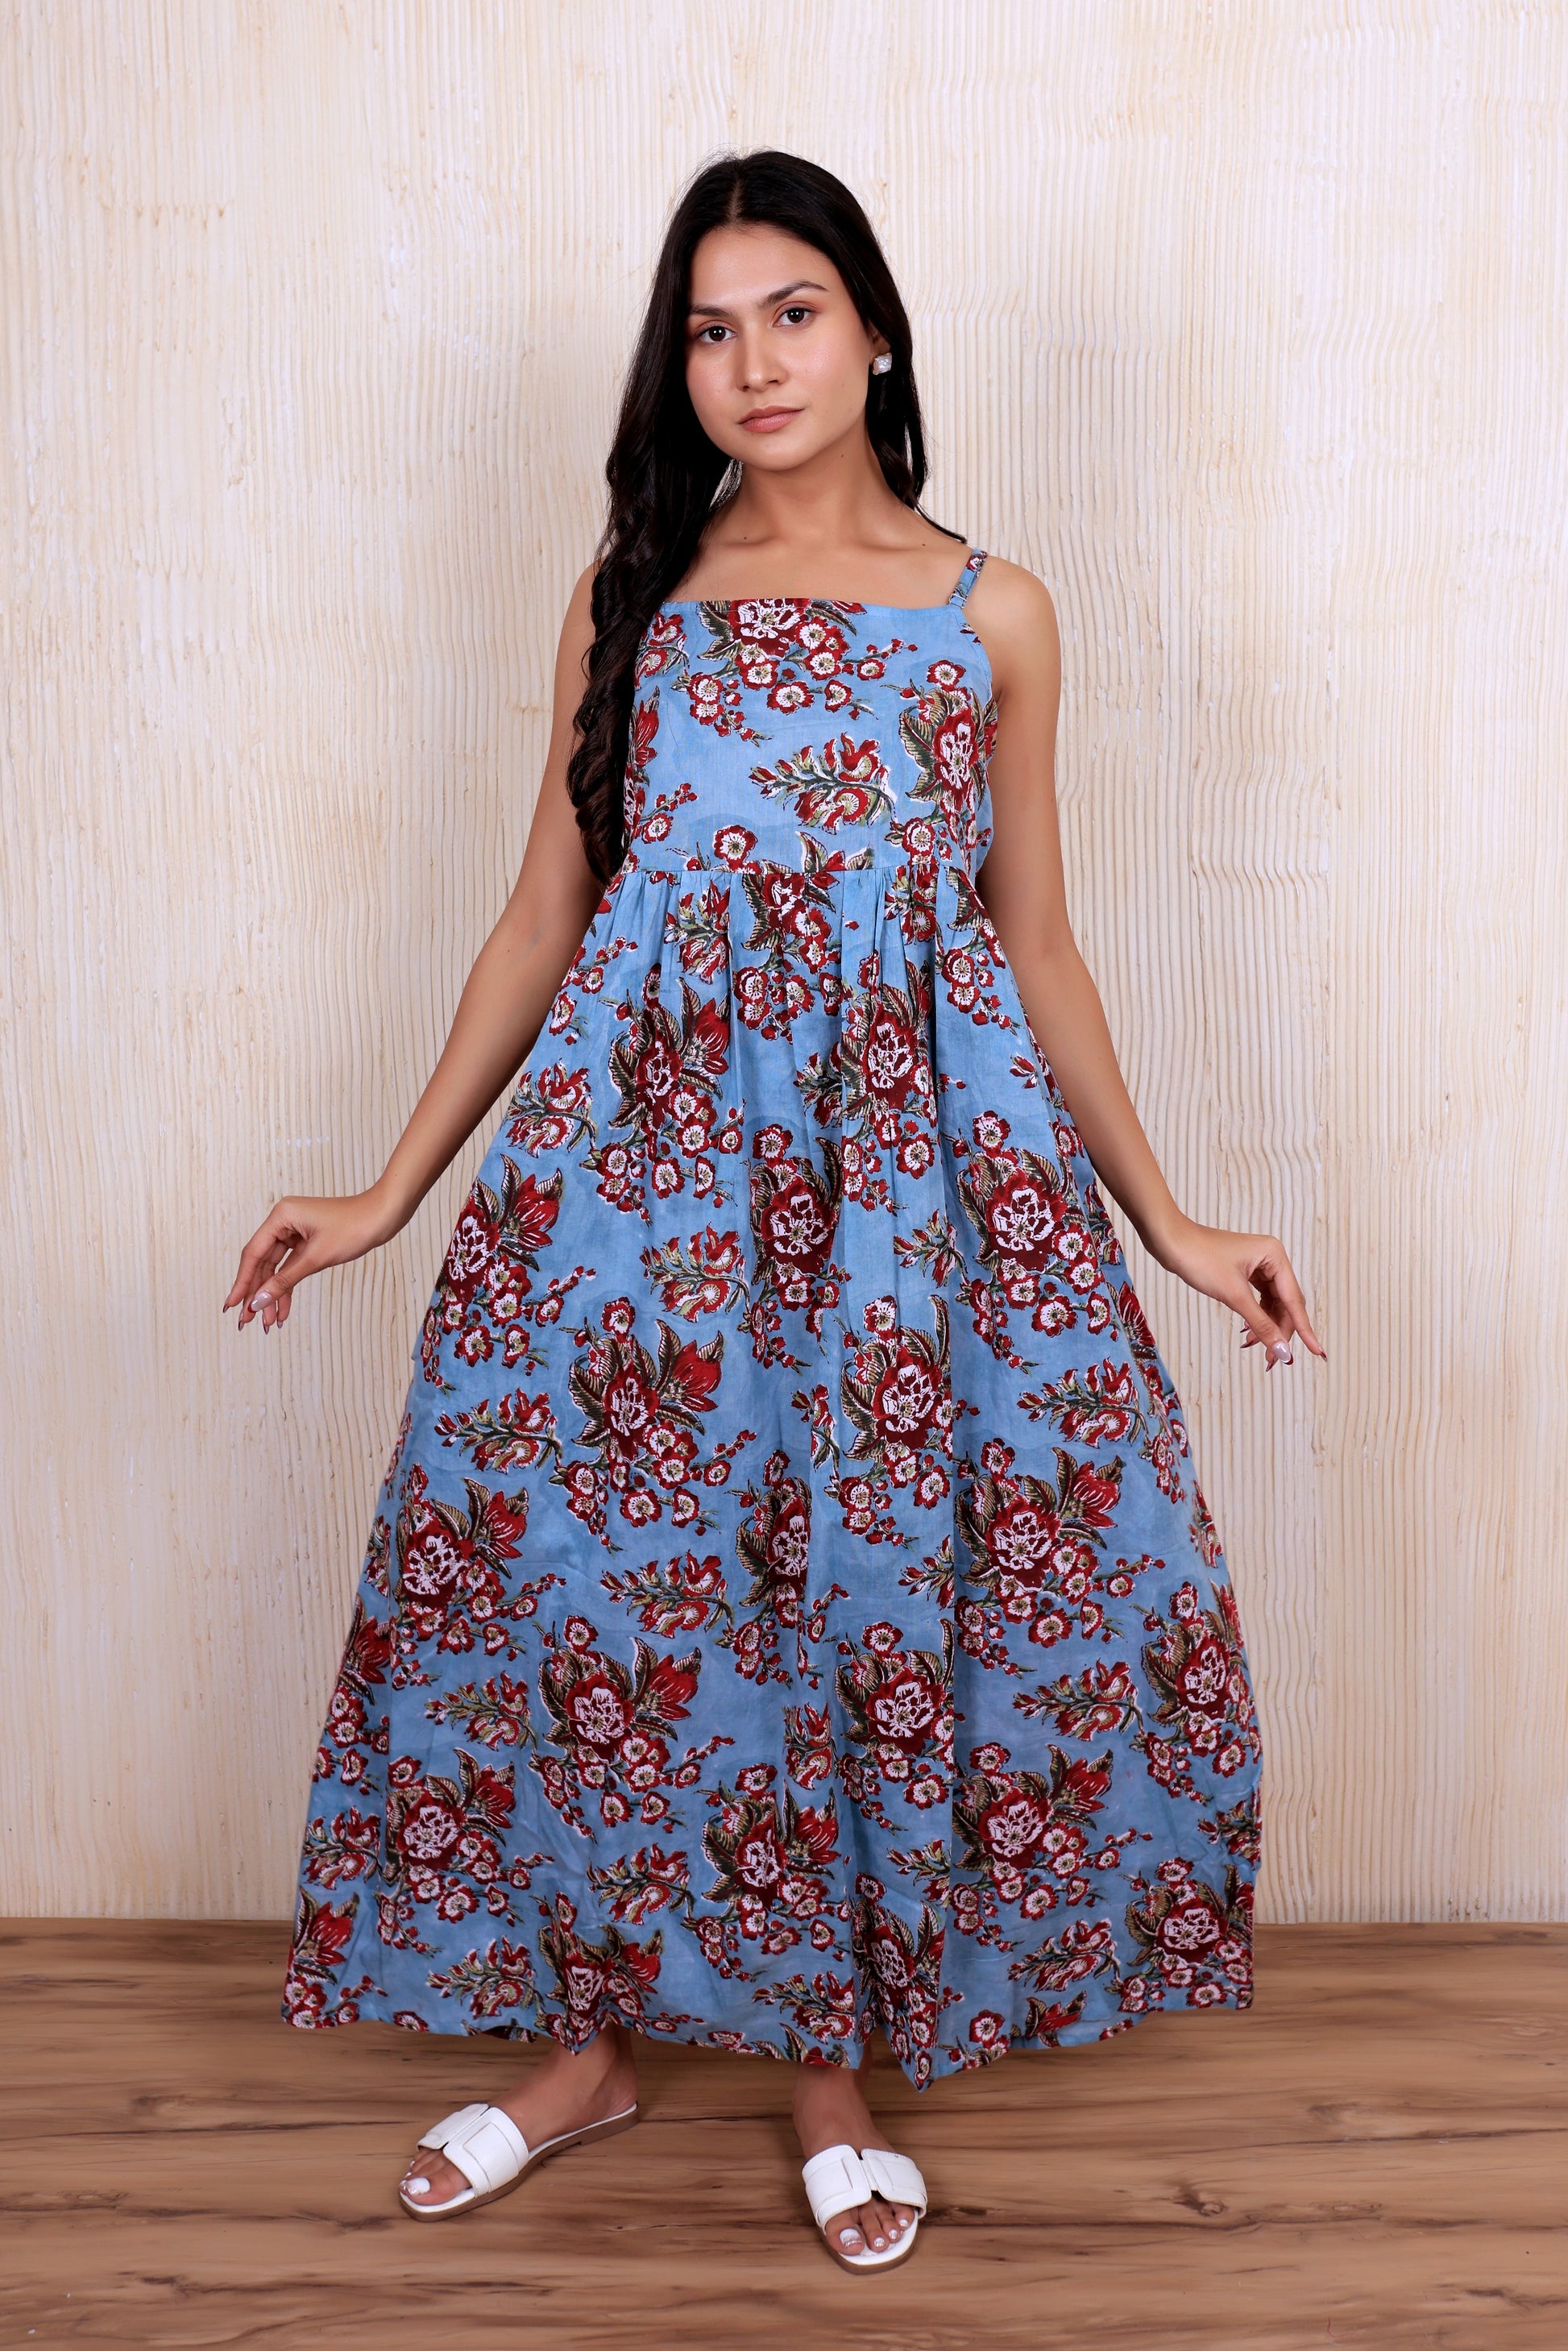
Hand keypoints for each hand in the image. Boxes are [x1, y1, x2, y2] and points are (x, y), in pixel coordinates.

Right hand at [222, 1186, 402, 1332]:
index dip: (241, 1283)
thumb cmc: (354, 1227)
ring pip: (275, 1268)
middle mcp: (283, 1221)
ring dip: (272, 1295)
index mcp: (281, 1216)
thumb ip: (285, 1281)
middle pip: (261, 1263)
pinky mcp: (307, 1240)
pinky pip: (290, 1267)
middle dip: (256, 1294)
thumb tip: (259, 1301)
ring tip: (267, 1323)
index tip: (231, 1306)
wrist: (384, 1215)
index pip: (253, 1254)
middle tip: (247, 1322)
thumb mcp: (317, 1258)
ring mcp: (295, 1231)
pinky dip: (288, 1286)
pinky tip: (283, 1309)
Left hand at [1156, 1216, 1325, 1371]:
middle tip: (1272, 1360)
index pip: (1295, 1301)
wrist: (1170, 1241)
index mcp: (1275, 1256)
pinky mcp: (1245, 1272)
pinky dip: (1255, 1317)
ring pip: (1272, 1304)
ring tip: (1254, 1346)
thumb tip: (1283, 1352)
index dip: (1305, 1329)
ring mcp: (1259, 1265)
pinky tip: (1248, 1333)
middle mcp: (1272, 1258)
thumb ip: (1261, 1325)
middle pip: (1286, 1304)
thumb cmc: (1199, 1258)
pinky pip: (1258, 1299)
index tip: (1319, 1353)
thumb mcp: (1233, 1296)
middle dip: (1280, 1332)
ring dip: (1266, 1327)